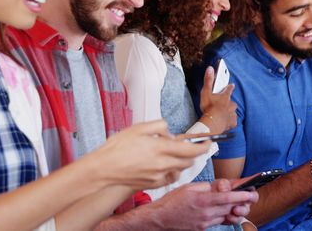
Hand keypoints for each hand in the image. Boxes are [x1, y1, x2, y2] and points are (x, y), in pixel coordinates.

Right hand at [87, 120, 209, 190]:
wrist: (104, 168)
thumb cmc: (118, 147)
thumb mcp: (139, 127)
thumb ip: (159, 126)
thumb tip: (169, 132)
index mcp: (161, 148)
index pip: (192, 149)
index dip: (204, 146)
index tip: (208, 142)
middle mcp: (163, 164)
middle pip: (189, 161)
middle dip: (194, 153)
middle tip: (192, 146)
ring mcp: (158, 176)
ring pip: (180, 170)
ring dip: (182, 161)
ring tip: (174, 153)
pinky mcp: (152, 184)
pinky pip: (169, 178)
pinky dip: (172, 171)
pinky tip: (164, 165)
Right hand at [150, 180, 257, 230]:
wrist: (160, 219)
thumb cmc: (172, 201)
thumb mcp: (189, 187)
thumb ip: (206, 186)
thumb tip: (219, 187)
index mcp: (203, 200)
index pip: (228, 198)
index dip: (243, 195)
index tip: (252, 192)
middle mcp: (206, 213)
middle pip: (231, 208)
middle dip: (243, 202)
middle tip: (251, 197)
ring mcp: (205, 223)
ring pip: (227, 216)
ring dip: (234, 209)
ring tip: (238, 203)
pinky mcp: (203, 228)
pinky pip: (219, 222)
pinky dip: (224, 215)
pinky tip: (224, 210)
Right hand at [198, 66, 236, 133]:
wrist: (213, 123)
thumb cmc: (209, 108)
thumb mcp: (206, 92)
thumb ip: (208, 81)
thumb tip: (210, 68)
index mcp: (224, 97)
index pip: (228, 90)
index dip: (230, 87)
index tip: (232, 85)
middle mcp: (230, 105)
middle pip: (232, 102)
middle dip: (228, 103)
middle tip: (223, 105)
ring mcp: (232, 114)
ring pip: (232, 112)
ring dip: (228, 112)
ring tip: (222, 115)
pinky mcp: (232, 122)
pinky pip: (232, 121)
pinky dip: (229, 121)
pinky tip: (224, 122)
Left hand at [212, 178, 258, 224]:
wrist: (209, 203)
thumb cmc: (217, 190)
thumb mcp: (218, 184)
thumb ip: (223, 184)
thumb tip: (225, 189)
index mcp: (243, 186)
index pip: (252, 182)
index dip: (256, 181)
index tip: (254, 182)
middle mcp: (245, 197)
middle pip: (253, 197)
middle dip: (250, 198)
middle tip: (248, 196)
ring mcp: (241, 208)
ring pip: (246, 210)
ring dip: (241, 210)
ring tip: (234, 210)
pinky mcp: (236, 217)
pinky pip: (238, 219)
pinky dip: (233, 218)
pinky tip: (228, 216)